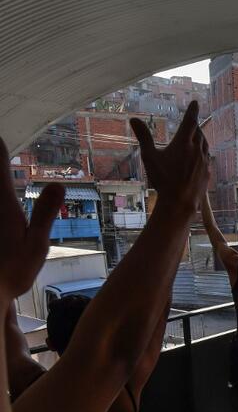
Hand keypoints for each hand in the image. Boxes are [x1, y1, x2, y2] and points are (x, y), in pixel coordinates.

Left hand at [0, 137, 63, 298]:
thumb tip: (59, 184)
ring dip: (1, 185)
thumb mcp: (36, 244)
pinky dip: (3, 206)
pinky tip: (9, 217)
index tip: (1, 138)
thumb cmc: (11, 274)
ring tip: (9, 199)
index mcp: (3, 203)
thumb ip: (45, 212)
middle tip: (1, 149)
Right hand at [130, 101, 208, 211]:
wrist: (180, 202)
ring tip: (196, 136)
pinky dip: (203, 152)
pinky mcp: (208, 172)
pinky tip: (199, 156)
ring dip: (200, 137)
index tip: (196, 102)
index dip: (193, 110)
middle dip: (195, 125)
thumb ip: (143, 136)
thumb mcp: (149, 156)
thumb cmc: (163, 179)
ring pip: (205, 144)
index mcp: (184, 142)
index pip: (190, 120)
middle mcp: (197, 149)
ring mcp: (204, 161)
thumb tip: (133, 119)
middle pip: (198, 132)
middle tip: (193, 121)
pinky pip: (207, 157)